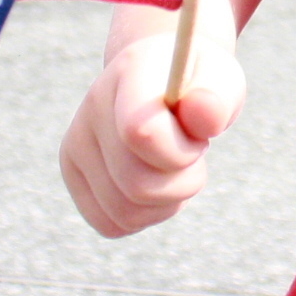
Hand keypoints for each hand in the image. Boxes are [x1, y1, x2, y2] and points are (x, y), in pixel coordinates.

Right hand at [58, 26, 245, 237]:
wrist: (166, 78)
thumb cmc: (200, 83)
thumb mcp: (222, 81)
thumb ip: (217, 99)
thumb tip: (204, 112)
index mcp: (132, 72)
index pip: (142, 134)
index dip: (181, 153)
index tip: (200, 137)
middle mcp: (93, 105)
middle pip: (138, 185)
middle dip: (184, 181)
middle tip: (194, 153)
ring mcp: (77, 140)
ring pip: (125, 212)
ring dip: (167, 201)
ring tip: (175, 165)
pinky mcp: (73, 171)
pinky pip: (112, 224)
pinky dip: (146, 215)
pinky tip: (157, 183)